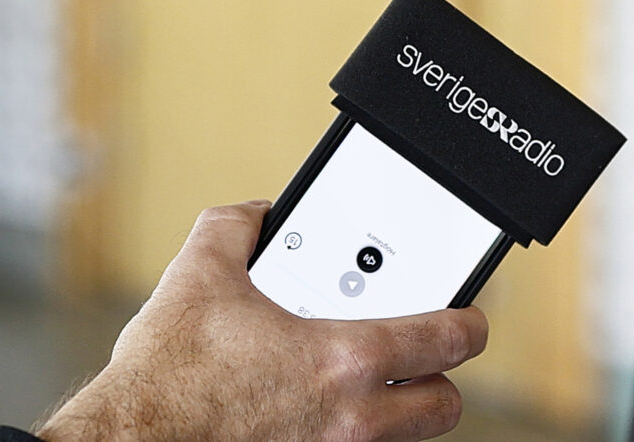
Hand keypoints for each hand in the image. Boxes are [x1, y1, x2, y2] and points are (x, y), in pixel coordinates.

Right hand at [37, 201, 489, 441]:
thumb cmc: (166, 375)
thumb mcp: (199, 273)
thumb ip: (237, 226)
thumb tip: (257, 214)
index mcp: (343, 359)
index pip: (449, 339)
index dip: (468, 321)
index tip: (465, 313)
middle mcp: (350, 419)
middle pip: (443, 406)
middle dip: (439, 376)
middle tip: (418, 351)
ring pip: (404, 441)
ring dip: (398, 411)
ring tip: (368, 381)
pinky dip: (349, 434)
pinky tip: (315, 410)